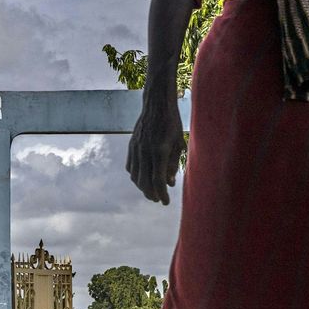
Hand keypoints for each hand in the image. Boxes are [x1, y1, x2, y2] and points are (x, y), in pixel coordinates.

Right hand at [127, 90, 184, 204]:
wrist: (156, 105)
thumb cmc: (172, 124)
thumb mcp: (178, 144)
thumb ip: (173, 165)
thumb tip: (169, 183)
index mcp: (160, 151)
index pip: (158, 180)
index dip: (162, 194)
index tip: (165, 202)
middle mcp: (145, 152)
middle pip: (144, 182)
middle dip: (151, 194)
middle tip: (158, 199)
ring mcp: (135, 149)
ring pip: (135, 176)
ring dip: (142, 187)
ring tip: (151, 191)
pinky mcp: (131, 146)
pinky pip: (130, 167)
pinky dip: (135, 176)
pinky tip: (142, 179)